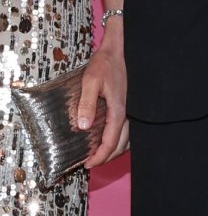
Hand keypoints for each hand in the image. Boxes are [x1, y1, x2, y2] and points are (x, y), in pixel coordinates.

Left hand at [79, 31, 129, 167]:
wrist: (119, 50)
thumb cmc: (104, 64)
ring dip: (113, 150)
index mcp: (118, 111)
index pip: (111, 143)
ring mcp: (131, 111)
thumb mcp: (90, 81)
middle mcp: (128, 114)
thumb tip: (84, 127)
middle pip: (120, 146)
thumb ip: (86, 104)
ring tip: (98, 155)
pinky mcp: (129, 107)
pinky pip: (127, 131)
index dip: (99, 157)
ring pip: (126, 140)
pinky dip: (118, 140)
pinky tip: (107, 139)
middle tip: (90, 164)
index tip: (88, 165)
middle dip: (106, 158)